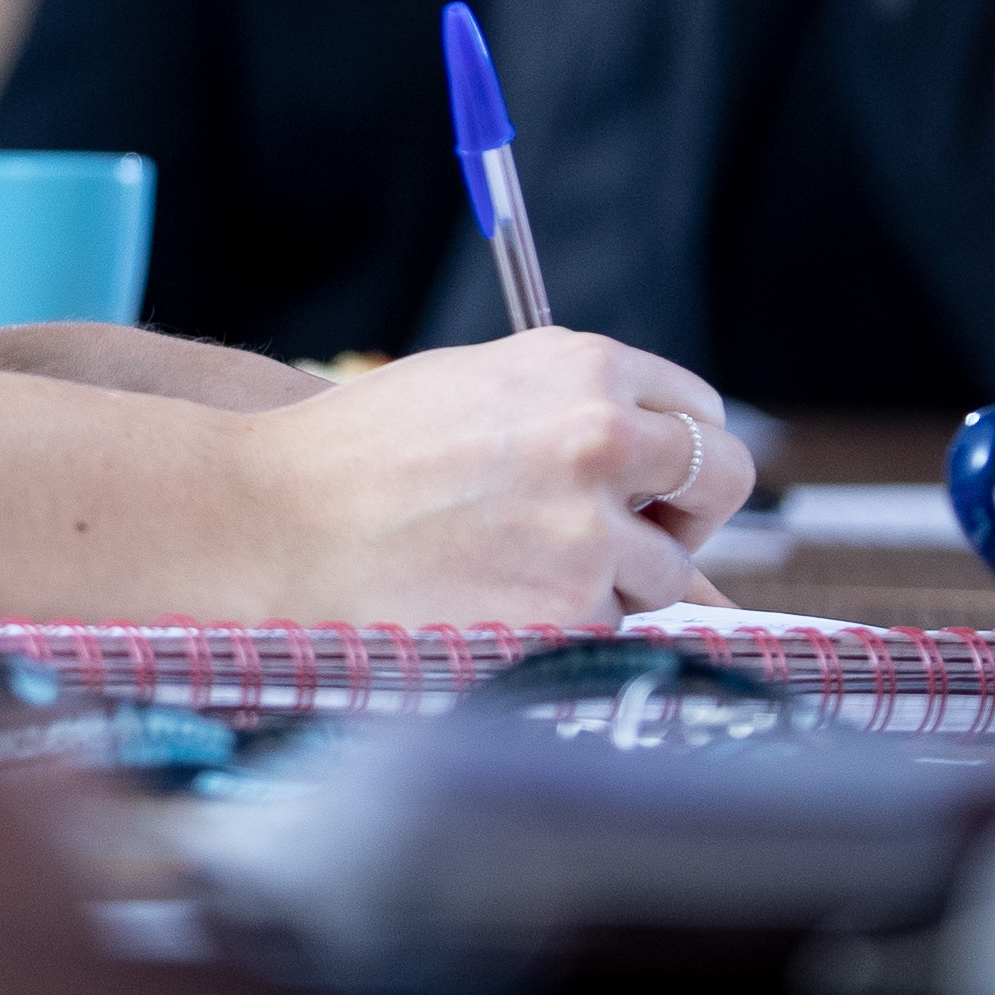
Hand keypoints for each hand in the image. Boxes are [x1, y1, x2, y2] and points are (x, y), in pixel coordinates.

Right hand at [224, 331, 743, 621]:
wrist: (272, 518)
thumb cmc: (360, 453)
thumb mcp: (478, 394)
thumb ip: (578, 419)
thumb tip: (675, 498)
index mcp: (582, 365)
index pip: (701, 410)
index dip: (677, 452)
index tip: (650, 482)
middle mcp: (602, 435)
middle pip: (723, 479)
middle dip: (686, 515)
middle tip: (625, 534)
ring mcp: (591, 526)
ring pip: (667, 573)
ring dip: (613, 582)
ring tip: (514, 566)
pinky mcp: (570, 607)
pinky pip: (610, 629)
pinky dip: (564, 627)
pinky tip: (491, 598)